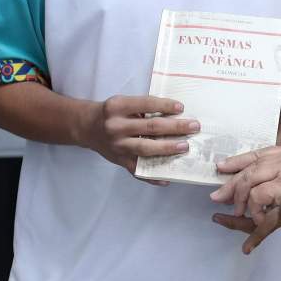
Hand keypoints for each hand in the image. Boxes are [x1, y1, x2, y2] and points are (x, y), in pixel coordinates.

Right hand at [79, 95, 199, 173]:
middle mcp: (116, 126)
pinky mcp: (119, 161)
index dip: (164, 106)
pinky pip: (137, 170)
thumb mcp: (122, 103)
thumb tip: (175, 113)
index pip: (145, 104)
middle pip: (150, 127)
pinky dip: (152, 176)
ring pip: (146, 149)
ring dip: (168, 148)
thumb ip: (142, 108)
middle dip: (175, 127)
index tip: (182, 108)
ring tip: (185, 147)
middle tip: (194, 127)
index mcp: (117, 107)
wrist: (86, 127)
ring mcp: (117, 146)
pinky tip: (167, 178)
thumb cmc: (111, 113)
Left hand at [210, 145, 280, 253]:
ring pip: (250, 179)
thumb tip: (260, 188)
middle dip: (232, 182)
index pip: (260, 153)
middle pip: (251, 165)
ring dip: (241, 199)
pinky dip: (255, 211)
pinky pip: (257, 196)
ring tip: (240, 213)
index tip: (223, 167)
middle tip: (219, 195)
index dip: (239, 161)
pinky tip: (260, 219)